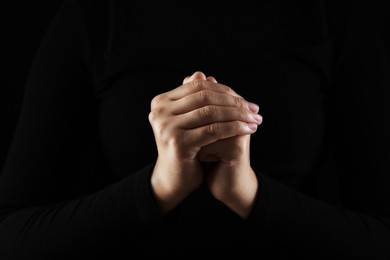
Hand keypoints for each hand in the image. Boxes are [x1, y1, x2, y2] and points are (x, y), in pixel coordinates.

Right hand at [149, 71, 258, 213]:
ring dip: (238, 115)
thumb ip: (194, 99)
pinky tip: (247, 130)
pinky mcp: (178, 143)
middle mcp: (160, 112)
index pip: (198, 87)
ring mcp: (167, 127)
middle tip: (254, 109)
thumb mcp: (189, 120)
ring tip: (254, 119)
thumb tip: (203, 74)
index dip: (225, 91)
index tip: (245, 100)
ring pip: (211, 113)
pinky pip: (213, 130)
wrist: (174, 178)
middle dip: (234, 102)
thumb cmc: (185, 148)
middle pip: (205, 98)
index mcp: (160, 102)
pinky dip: (234, 128)